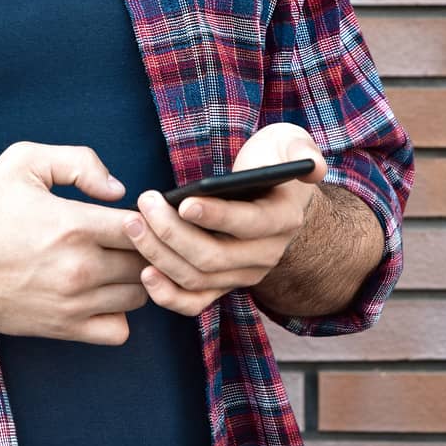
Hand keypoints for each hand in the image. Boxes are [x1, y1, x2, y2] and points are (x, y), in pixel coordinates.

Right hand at [0, 140, 149, 345]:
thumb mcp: (23, 161)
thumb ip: (79, 162)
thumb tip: (117, 190)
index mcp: (73, 224)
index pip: (143, 225)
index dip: (147, 215)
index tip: (133, 211)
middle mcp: (79, 268)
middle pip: (147, 261)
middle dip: (144, 245)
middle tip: (127, 235)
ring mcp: (73, 302)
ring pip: (139, 294)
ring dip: (135, 276)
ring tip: (116, 260)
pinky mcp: (63, 328)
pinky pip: (119, 330)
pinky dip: (119, 313)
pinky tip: (103, 292)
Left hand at [122, 123, 328, 317]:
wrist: (274, 196)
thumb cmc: (273, 162)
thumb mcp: (291, 143)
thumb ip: (302, 150)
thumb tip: (313, 167)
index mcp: (282, 219)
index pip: (249, 223)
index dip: (216, 216)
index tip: (184, 202)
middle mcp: (264, 254)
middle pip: (214, 256)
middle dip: (172, 232)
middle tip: (144, 204)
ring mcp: (242, 274)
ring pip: (197, 277)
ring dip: (160, 255)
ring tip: (133, 225)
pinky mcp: (222, 284)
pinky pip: (194, 302)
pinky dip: (168, 295)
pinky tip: (144, 273)